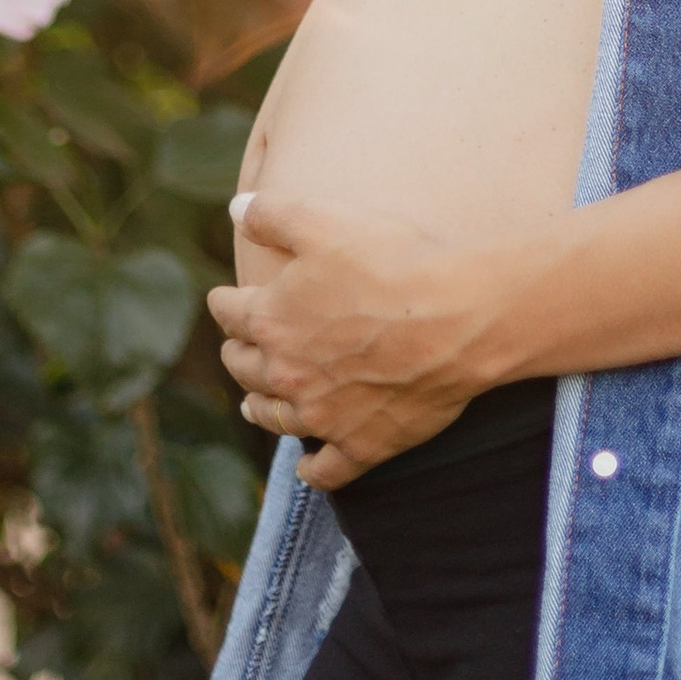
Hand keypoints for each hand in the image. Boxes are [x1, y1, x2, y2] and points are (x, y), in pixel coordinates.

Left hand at [211, 192, 517, 487]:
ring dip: (260, 408)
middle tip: (237, 347)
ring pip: (275, 418)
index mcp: (271, 318)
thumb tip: (235, 208)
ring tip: (252, 404)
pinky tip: (309, 467)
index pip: (230, 312)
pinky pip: (327, 471)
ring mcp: (324, 415)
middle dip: (237, 354)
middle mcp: (287, 373)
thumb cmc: (392, 261)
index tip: (223, 299)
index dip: (224, 302)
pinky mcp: (363, 445)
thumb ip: (272, 213)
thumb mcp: (323, 219)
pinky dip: (313, 471)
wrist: (457, 315)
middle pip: (245, 367)